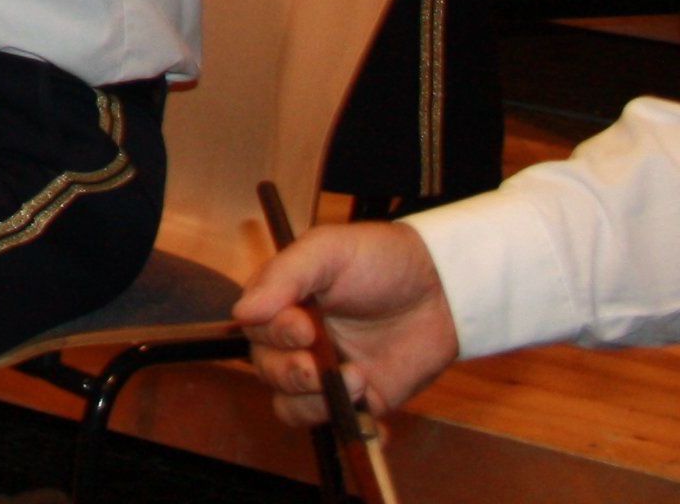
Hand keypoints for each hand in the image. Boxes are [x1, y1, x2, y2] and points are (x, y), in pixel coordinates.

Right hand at [233, 219, 460, 423]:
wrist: (442, 287)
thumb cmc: (378, 257)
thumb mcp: (327, 251)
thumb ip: (283, 276)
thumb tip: (241, 312)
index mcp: (281, 304)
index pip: (256, 330)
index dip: (274, 335)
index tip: (304, 328)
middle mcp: (296, 343)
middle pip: (268, 371)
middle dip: (291, 373)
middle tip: (320, 366)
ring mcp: (327, 374)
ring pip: (293, 405)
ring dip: (315, 404)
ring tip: (357, 382)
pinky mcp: (360, 400)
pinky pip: (341, 428)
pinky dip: (353, 434)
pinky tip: (372, 424)